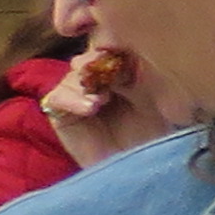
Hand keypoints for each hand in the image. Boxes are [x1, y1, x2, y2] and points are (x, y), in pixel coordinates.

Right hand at [36, 47, 170, 166]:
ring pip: (74, 71)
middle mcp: (98, 77)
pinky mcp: (60, 112)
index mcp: (123, 67)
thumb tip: (131, 49)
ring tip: (103, 99)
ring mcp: (77, 92)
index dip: (118, 44)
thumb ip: (143, 73)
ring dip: (87, 81)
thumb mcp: (157, 99)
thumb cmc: (153, 136)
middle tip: (115, 72)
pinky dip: (72, 99)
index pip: (114, 43)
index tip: (128, 53)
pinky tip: (91, 107)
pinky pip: (57, 96)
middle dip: (102, 60)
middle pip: (93, 54)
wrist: (138, 171)